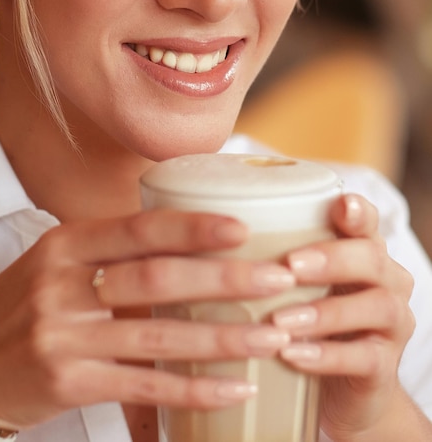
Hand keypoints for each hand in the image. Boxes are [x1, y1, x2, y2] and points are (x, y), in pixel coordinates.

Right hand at [0, 210, 294, 429]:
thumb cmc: (19, 306)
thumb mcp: (55, 264)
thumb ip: (110, 253)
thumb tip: (182, 242)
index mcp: (65, 245)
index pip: (137, 229)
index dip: (192, 227)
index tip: (241, 228)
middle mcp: (63, 285)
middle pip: (157, 279)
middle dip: (224, 279)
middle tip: (278, 278)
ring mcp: (65, 336)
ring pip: (159, 337)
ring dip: (223, 339)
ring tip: (272, 336)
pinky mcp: (69, 382)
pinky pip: (144, 387)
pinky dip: (194, 390)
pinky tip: (234, 390)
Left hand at [272, 193, 415, 440]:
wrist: (335, 389)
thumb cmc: (302, 320)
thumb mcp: (286, 283)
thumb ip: (264, 254)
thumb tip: (203, 226)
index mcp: (360, 251)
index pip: (366, 222)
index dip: (357, 212)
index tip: (340, 205)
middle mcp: (385, 281)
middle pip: (372, 259)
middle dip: (332, 259)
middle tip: (290, 265)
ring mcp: (391, 325)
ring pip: (375, 307)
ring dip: (324, 312)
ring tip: (280, 319)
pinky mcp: (384, 368)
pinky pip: (364, 358)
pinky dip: (326, 356)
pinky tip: (291, 355)